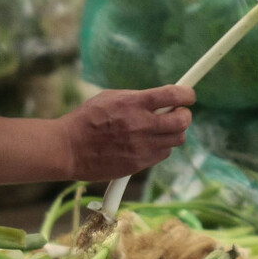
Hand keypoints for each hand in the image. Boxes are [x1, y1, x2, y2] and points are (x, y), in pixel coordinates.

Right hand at [63, 85, 194, 180]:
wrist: (68, 149)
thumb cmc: (86, 119)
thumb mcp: (110, 97)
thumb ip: (137, 98)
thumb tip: (160, 100)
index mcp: (133, 103)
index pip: (173, 96)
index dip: (187, 94)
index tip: (189, 95)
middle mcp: (141, 125)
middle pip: (182, 121)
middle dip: (185, 115)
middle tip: (178, 114)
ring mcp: (141, 147)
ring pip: (177, 140)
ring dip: (174, 132)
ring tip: (161, 129)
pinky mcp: (138, 164)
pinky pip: (162, 154)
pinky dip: (160, 147)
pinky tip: (148, 143)